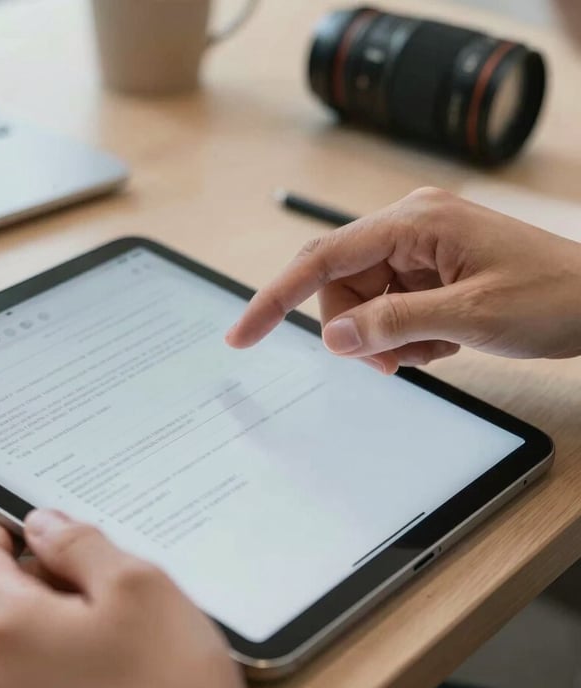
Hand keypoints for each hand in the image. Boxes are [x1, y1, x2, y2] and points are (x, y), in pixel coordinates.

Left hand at [0, 510, 248, 687]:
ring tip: (120, 633)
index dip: (8, 534)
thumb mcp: (134, 582)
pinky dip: (63, 664)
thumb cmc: (168, 678)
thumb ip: (78, 543)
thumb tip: (41, 524)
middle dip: (47, 581)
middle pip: (2, 601)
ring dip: (58, 623)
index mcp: (8, 626)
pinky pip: (35, 684)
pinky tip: (114, 673)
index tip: (49, 533)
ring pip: (21, 644)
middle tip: (110, 587)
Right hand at [226, 187, 580, 372]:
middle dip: (356, 330)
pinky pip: (390, 307)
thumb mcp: (469, 317)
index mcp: (413, 221)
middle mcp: (409, 225)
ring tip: (433, 348)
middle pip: (340, 285)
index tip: (242, 334)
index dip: (275, 298)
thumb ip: (392, 324)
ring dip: (386, 337)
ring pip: (363, 302)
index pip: (322, 258)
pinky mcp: (429, 268)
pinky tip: (443, 338)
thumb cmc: (553, 296)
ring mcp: (419, 247)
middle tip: (393, 362)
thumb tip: (333, 337)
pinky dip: (407, 334)